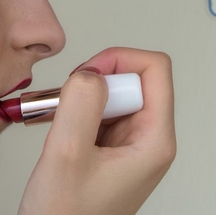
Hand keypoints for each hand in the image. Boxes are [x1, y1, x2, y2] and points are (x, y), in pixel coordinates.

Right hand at [18, 47, 175, 214]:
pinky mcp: (111, 146)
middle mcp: (147, 139)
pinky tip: (61, 129)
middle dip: (95, 81)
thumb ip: (81, 104)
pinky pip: (99, 109)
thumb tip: (91, 72)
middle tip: (67, 103)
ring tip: (60, 121)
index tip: (88, 74)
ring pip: (113, 93)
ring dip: (82, 97)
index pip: (155, 69)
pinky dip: (76, 110)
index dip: (119, 59)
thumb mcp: (67, 156)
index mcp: (153, 141)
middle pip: (132, 78)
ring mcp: (129, 142)